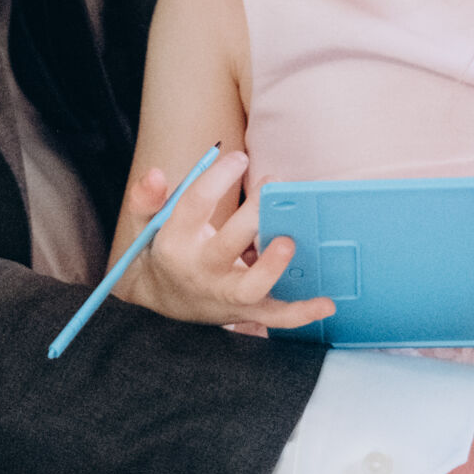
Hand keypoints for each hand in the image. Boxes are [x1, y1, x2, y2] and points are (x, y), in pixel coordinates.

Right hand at [112, 154, 333, 329]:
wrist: (165, 303)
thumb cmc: (165, 251)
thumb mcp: (146, 223)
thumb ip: (147, 197)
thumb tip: (157, 173)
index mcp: (176, 242)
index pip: (194, 205)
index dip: (217, 178)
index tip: (239, 157)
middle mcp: (200, 270)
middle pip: (225, 244)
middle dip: (251, 217)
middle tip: (273, 186)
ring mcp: (224, 294)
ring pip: (248, 287)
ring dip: (270, 268)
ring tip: (289, 242)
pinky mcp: (246, 311)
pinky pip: (274, 317)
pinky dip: (301, 313)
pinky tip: (327, 304)